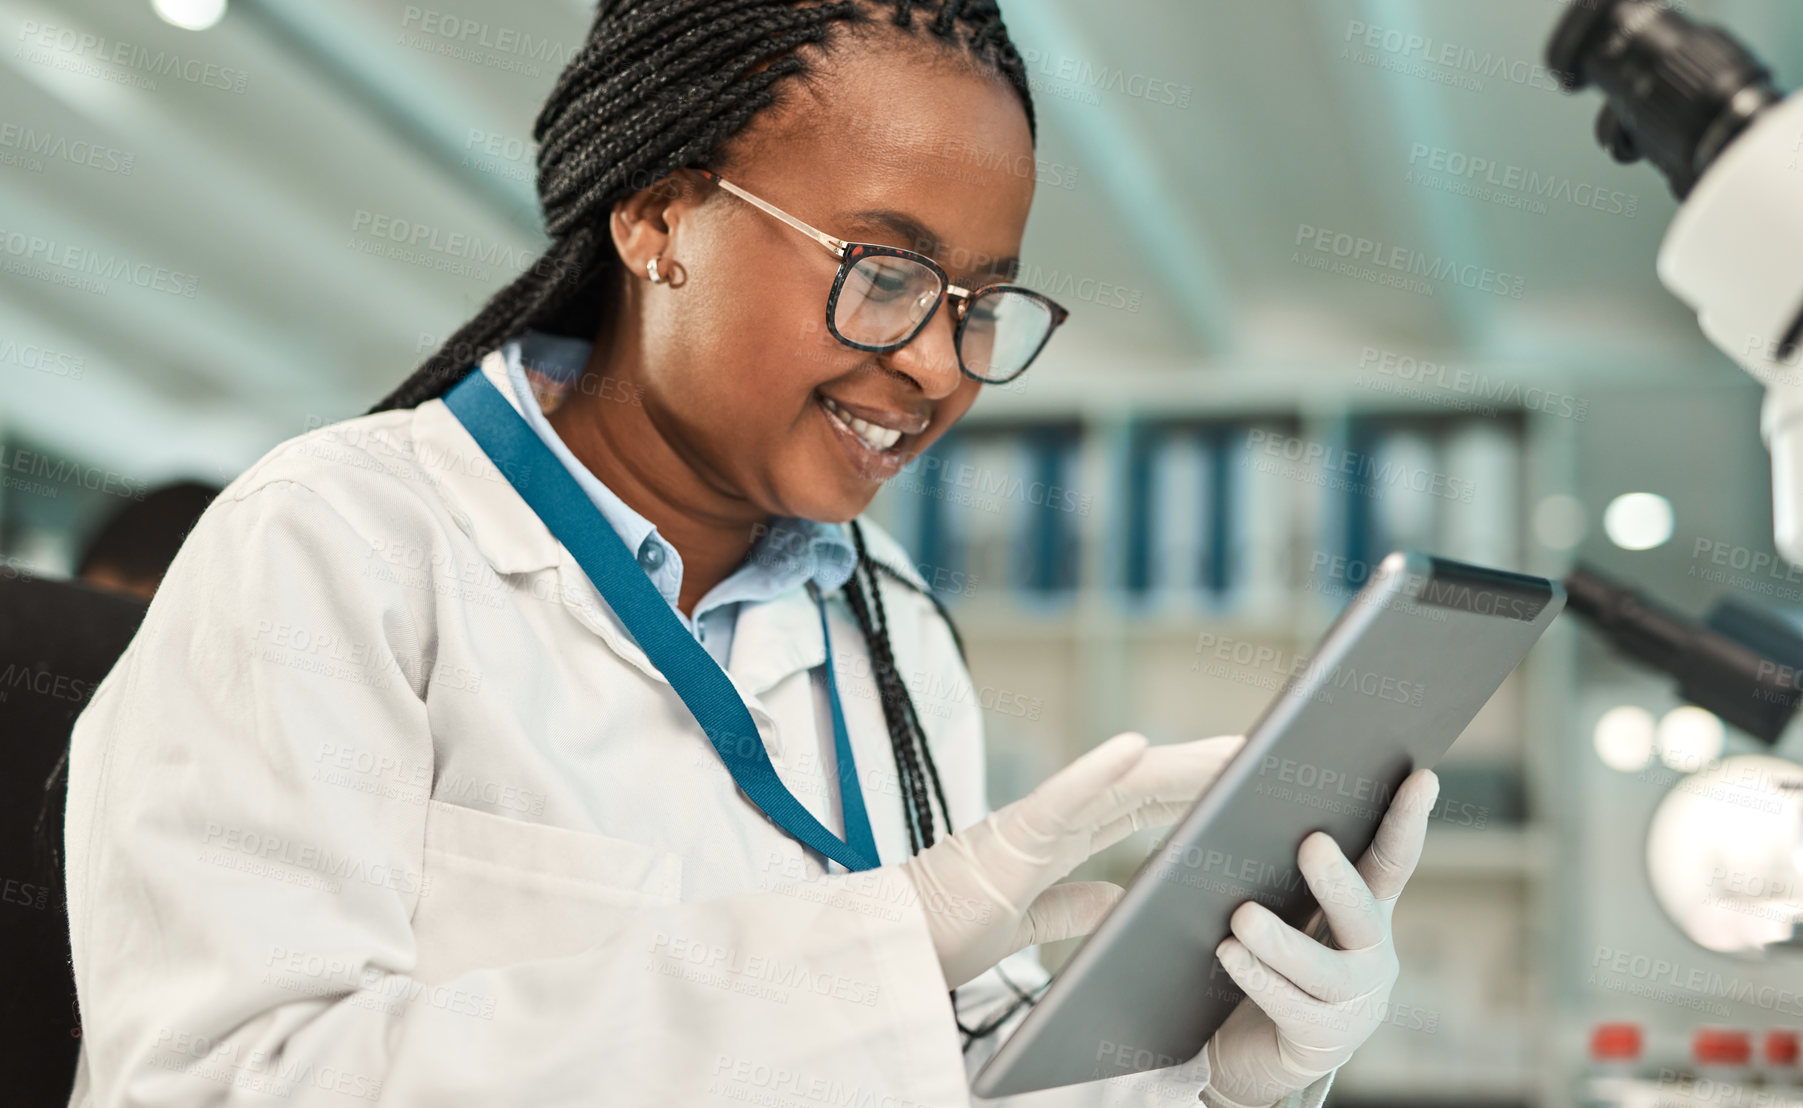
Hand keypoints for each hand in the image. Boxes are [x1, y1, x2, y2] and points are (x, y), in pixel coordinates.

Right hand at [898, 731, 1244, 988]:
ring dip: (1175, 763)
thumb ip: (1070, 906)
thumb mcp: (1026, 925)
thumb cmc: (944, 932)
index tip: (1234, 779)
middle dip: (1201, 769)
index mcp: (1055, 841)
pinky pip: (1059, 799)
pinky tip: (1133, 747)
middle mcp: (1050, 821)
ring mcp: (1030, 824)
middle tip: (1259, 751)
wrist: (893, 947)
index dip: (1187, 788)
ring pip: (1116, 783)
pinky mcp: (1008, 838)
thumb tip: (1116, 897)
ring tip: (1227, 748)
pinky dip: (1095, 770)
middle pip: (1141, 786)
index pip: (1136, 805)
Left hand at [1199, 769, 1438, 1107]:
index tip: (1423, 777)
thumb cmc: (1266, 958)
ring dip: (1282, 941)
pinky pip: (1291, 1007)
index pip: (1392, 860)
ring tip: (1242, 916)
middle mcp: (1371, 956)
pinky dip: (1259, 978)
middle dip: (1337, 881)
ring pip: (1324, 970)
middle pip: (1363, 914)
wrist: (1252, 1045)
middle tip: (1311, 843)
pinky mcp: (1321, 1039)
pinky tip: (1230, 954)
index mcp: (1365, 911)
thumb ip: (1279, 865)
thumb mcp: (1283, 906)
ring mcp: (1353, 1002)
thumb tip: (1243, 784)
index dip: (1407, 821)